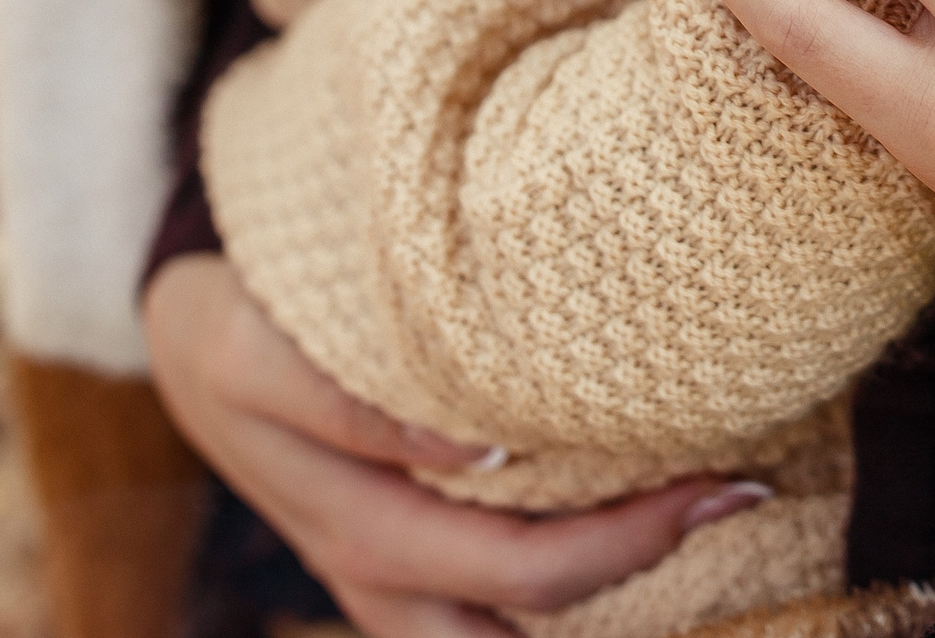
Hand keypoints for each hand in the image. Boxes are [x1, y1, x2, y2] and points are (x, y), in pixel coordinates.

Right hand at [143, 256, 758, 635]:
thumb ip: (345, 402)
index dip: (628, 544)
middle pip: (537, 608)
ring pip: (515, 630)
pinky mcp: (408, 557)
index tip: (725, 479)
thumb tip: (474, 452)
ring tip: (716, 506)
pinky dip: (574, 575)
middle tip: (750, 486)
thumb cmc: (227, 327)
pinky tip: (650, 511)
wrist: (183, 340)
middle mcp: (388, 578)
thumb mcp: (247, 351)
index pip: (522, 571)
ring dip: (616, 584)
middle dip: (647, 563)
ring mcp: (397, 580)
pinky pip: (500, 598)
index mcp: (363, 532)